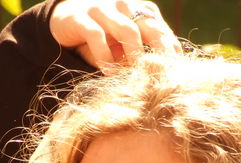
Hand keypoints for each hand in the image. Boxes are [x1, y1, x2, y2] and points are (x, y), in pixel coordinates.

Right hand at [50, 0, 180, 71]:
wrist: (62, 21)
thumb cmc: (101, 37)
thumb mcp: (122, 45)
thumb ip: (139, 55)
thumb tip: (161, 77)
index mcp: (139, 10)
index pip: (161, 29)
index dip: (170, 50)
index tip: (177, 73)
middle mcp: (124, 5)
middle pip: (150, 27)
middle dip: (161, 51)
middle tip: (166, 75)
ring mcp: (102, 8)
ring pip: (127, 30)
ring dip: (135, 55)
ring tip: (138, 76)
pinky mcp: (80, 17)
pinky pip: (97, 36)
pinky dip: (105, 56)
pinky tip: (109, 72)